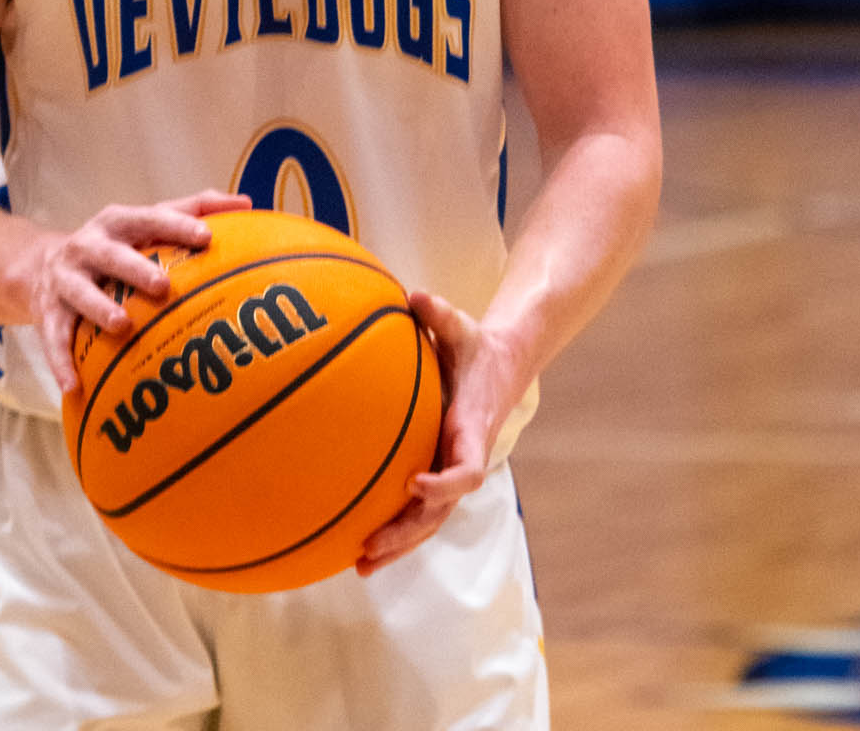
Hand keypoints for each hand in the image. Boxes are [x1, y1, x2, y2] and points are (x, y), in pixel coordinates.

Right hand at [26, 191, 250, 392]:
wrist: (40, 265)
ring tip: (122, 326)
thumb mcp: (145, 221)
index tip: (205, 237)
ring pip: (80, 293)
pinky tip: (75, 386)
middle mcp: (88, 246)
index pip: (150, 219)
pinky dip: (61, 362)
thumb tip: (247, 204)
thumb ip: (193, 210)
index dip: (177, 226)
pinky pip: (53, 338)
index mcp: (118, 222)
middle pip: (112, 255)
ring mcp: (66, 279)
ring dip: (100, 308)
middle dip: (135, 268)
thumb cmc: (115, 244)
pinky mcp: (47, 312)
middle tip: (163, 286)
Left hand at [355, 289, 518, 574]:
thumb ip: (441, 313)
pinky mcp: (437, 470)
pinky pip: (417, 509)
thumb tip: (416, 295)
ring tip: (359, 566)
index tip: (413, 483)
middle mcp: (463, 457)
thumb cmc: (475, 344)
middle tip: (369, 546)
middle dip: (406, 533)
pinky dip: (394, 529)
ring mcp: (449, 469)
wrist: (501, 365)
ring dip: (397, 545)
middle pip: (440, 512)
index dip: (443, 483)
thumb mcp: (462, 326)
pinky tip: (358, 544)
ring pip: (428, 521)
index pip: (467, 469)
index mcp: (472, 428)